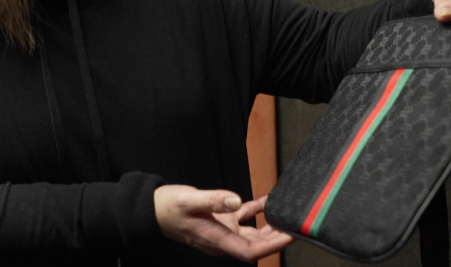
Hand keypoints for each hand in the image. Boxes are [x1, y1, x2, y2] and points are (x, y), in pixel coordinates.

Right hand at [154, 185, 292, 262]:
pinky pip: (244, 218)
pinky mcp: (221, 220)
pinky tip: (267, 201)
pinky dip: (257, 210)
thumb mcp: (189, 201)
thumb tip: (235, 199)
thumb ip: (213, 201)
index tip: (290, 236)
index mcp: (217, 239)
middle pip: (257, 244)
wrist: (153, 210)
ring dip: (270, 226)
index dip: (273, 245)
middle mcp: (223, 238)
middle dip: (278, 237)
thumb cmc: (168, 208)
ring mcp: (223, 230)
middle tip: (296, 223)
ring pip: (253, 233)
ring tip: (286, 214)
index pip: (252, 250)